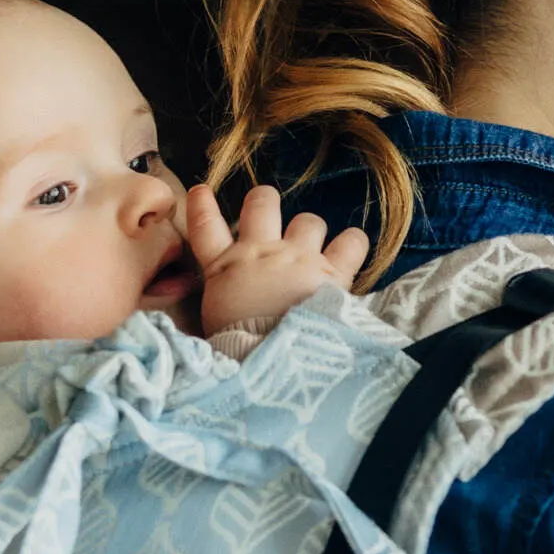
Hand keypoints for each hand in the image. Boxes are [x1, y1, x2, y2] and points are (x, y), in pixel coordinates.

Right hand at [187, 181, 368, 335]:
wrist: (270, 361)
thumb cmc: (236, 350)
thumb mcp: (214, 321)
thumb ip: (223, 301)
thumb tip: (224, 309)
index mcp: (225, 268)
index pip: (206, 228)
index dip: (201, 206)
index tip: (201, 191)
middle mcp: (262, 252)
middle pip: (262, 203)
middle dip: (265, 202)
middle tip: (270, 215)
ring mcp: (299, 258)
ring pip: (309, 221)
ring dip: (310, 232)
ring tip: (314, 250)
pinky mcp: (333, 271)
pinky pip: (351, 242)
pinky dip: (353, 244)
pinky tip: (351, 250)